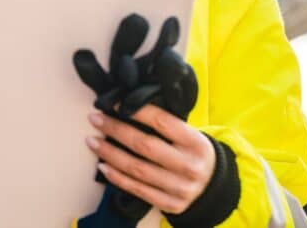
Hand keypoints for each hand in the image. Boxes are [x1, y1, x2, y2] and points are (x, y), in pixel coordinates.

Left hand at [86, 105, 214, 214]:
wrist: (214, 187)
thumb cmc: (193, 153)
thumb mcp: (190, 136)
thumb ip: (166, 125)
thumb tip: (128, 107)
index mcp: (196, 143)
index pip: (162, 122)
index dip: (135, 110)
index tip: (113, 102)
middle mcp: (189, 166)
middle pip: (144, 145)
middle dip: (115, 130)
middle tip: (95, 119)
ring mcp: (180, 187)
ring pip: (137, 169)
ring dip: (109, 154)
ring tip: (92, 141)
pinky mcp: (171, 204)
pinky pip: (138, 190)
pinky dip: (117, 177)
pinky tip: (103, 166)